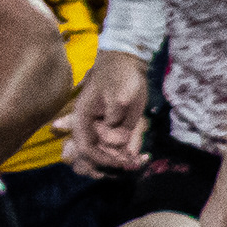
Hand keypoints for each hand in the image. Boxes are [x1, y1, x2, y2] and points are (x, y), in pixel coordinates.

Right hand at [65, 49, 145, 176]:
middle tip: (132, 164)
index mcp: (83, 119)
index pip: (86, 148)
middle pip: (92, 157)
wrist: (126, 61)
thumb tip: (115, 141)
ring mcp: (100, 129)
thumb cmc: (120, 76)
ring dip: (120, 163)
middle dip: (111, 165)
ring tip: (138, 161)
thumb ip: (115, 119)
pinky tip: (142, 156)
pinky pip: (116, 149)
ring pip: (103, 156)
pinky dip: (128, 155)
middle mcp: (89, 127)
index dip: (103, 159)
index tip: (122, 161)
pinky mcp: (113, 129)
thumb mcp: (120, 96)